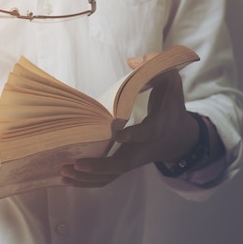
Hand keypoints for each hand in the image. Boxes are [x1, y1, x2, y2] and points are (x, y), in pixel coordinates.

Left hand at [60, 52, 199, 187]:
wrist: (179, 138)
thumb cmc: (171, 106)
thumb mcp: (171, 82)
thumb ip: (157, 66)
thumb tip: (134, 60)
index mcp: (157, 128)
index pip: (146, 134)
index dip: (134, 135)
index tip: (117, 134)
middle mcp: (143, 149)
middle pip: (122, 165)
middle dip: (99, 167)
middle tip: (76, 164)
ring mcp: (133, 161)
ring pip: (111, 177)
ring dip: (87, 179)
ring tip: (64, 173)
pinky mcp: (123, 167)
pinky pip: (106, 180)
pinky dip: (87, 182)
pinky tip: (67, 178)